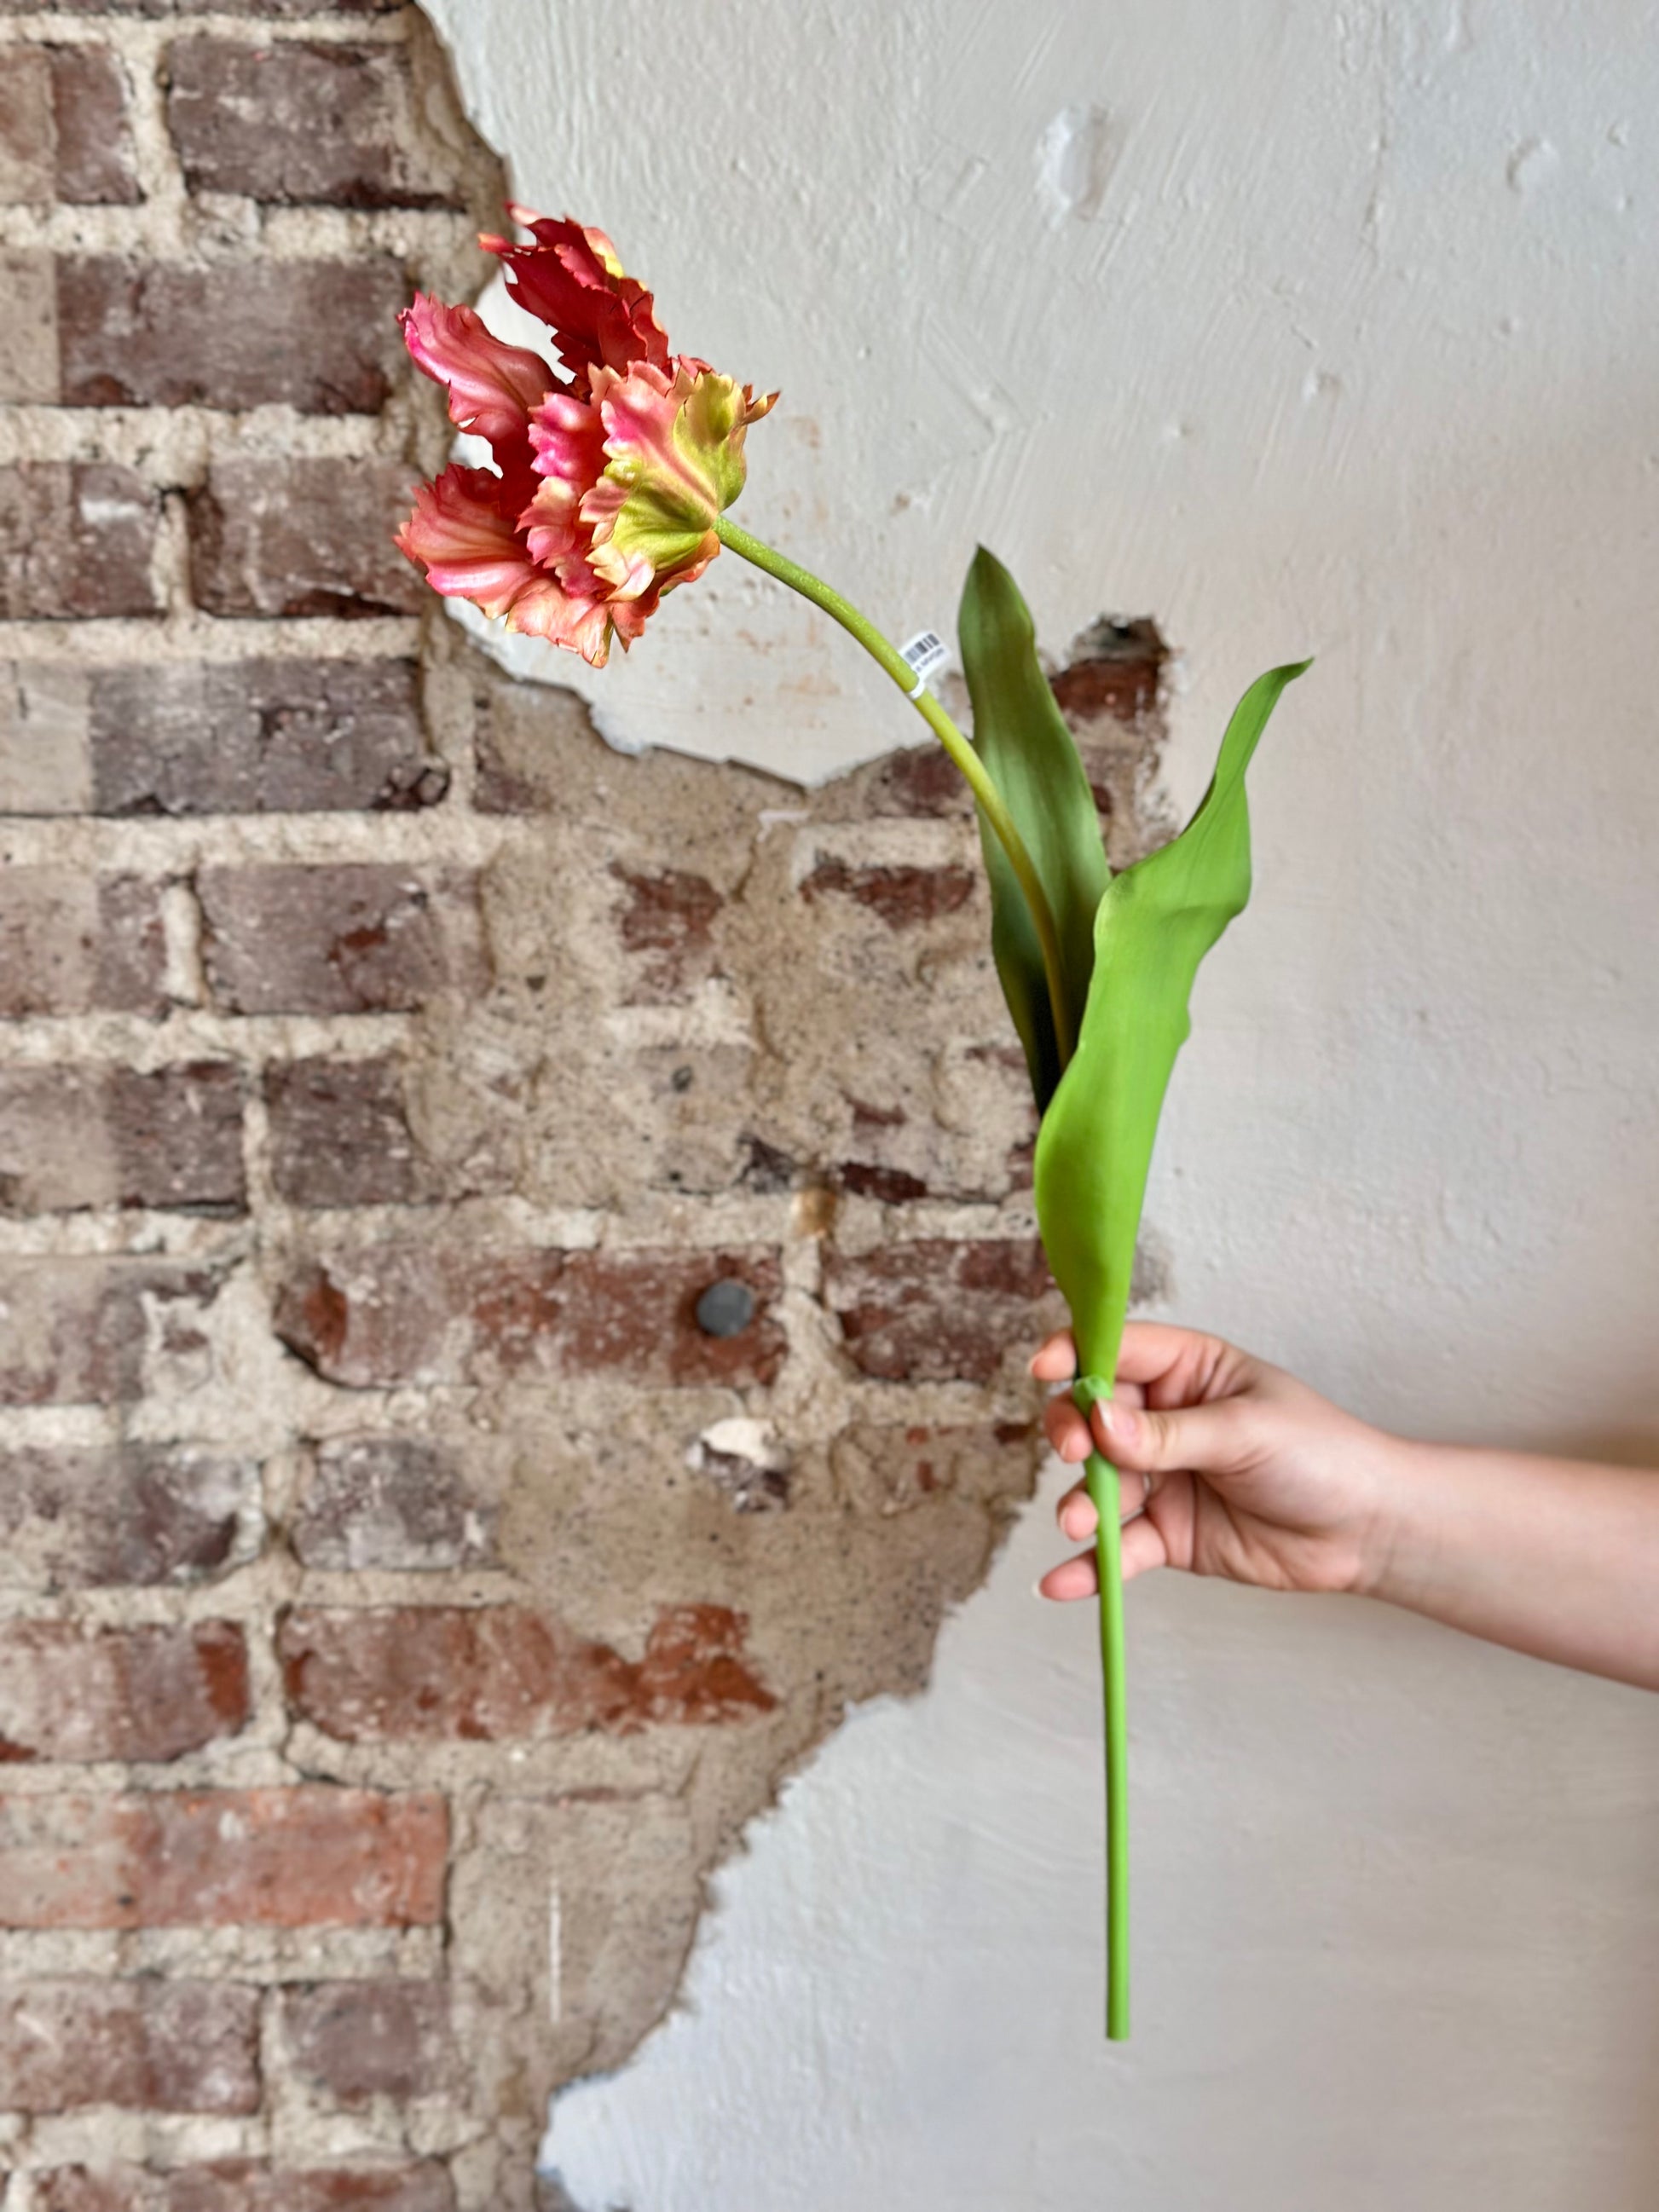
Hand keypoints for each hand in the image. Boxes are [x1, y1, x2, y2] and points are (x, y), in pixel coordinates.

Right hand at [1033, 1321, 1402, 1601]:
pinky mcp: (1169, 1534)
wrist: (1368, 1531)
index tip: (1045, 1368)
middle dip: (1072, 1432)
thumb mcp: (1245, 1430)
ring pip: (1098, 1484)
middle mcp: (1164, 1420)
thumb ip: (1168, 1432)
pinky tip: (1060, 1584)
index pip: (1115, 1350)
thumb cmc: (1321, 1455)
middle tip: (1076, 1452)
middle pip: (1091, 1417)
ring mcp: (1163, 1478)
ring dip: (1079, 1502)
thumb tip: (1098, 1421)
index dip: (1075, 1353)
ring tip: (1079, 1522)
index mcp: (1188, 1370)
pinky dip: (1088, 1566)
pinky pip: (1118, 1547)